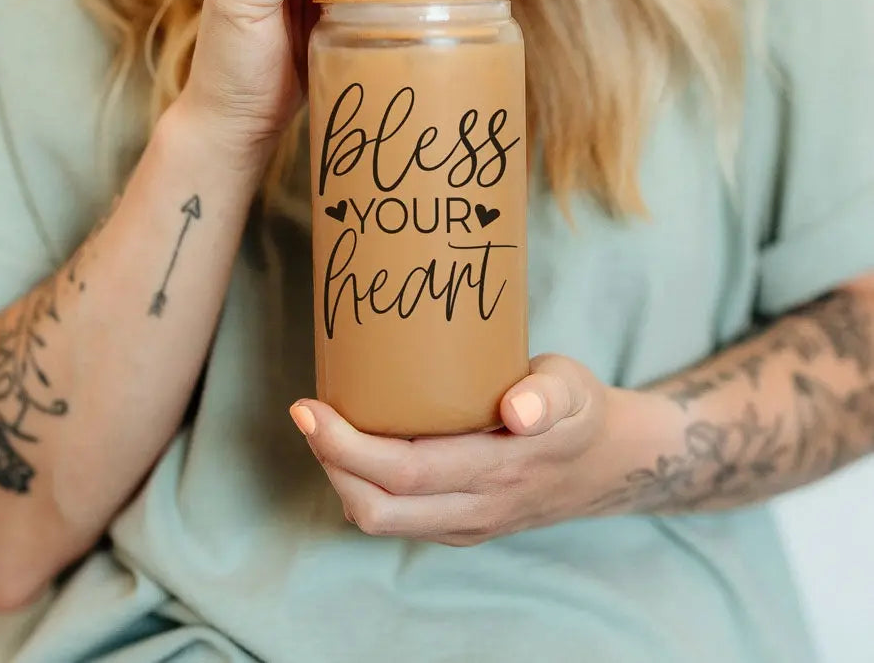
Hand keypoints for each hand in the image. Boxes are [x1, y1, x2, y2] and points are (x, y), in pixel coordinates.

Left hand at [289, 355, 630, 545]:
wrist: (605, 462)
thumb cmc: (578, 410)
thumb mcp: (573, 387)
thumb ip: (549, 395)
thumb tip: (518, 411)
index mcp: (500, 471)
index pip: (405, 474)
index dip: (345, 446)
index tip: (309, 408)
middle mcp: (477, 508)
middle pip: (378, 509)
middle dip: (330, 463)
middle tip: (308, 413)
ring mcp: (467, 524)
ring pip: (382, 520)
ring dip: (342, 478)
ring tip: (326, 428)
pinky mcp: (460, 525)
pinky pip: (398, 517)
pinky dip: (365, 487)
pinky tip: (359, 447)